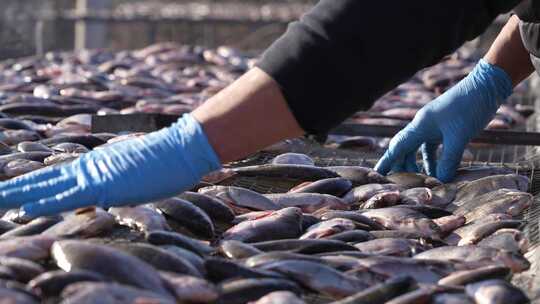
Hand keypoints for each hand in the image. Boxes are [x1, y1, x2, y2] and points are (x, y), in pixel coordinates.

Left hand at [0, 114, 220, 216]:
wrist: (180, 147)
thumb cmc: (167, 159)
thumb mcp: (140, 170)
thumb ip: (123, 178)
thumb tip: (118, 188)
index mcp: (97, 164)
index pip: (59, 176)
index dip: (36, 184)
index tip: (17, 190)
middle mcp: (90, 167)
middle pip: (46, 179)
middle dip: (17, 188)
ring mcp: (95, 176)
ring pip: (47, 187)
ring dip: (18, 195)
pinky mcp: (103, 187)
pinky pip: (66, 198)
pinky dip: (43, 204)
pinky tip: (22, 210)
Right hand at [375, 59, 511, 181]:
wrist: (487, 86)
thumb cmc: (470, 107)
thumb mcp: (459, 137)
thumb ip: (449, 160)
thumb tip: (441, 181)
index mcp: (420, 126)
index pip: (397, 147)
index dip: (387, 162)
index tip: (377, 174)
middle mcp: (422, 125)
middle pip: (404, 149)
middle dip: (402, 166)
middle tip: (401, 184)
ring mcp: (433, 126)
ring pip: (418, 148)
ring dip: (419, 165)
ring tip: (424, 181)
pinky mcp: (444, 127)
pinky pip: (432, 146)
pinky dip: (434, 159)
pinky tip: (440, 171)